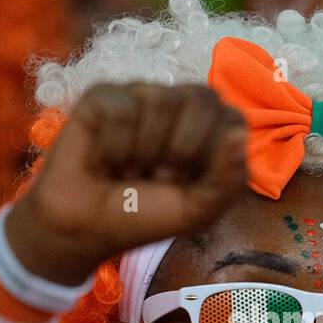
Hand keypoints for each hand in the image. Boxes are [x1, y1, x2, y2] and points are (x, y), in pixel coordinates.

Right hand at [6, 84, 248, 284]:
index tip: (188, 182)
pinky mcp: (103, 96)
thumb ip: (228, 180)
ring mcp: (141, 95)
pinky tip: (102, 160)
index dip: (211, 154)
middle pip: (203, 98)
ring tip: (128, 169)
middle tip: (158, 175)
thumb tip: (239, 134)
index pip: (232, 118)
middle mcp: (178, 105)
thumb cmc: (142, 216)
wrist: (84, 227)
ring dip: (144, 151)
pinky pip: (121, 109)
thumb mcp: (197, 211)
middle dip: (181, 149)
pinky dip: (112, 147)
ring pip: (162, 100)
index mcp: (208, 130)